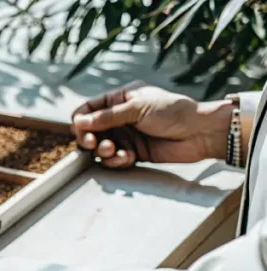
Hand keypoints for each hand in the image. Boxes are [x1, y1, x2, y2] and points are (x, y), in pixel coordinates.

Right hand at [72, 81, 231, 167]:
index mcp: (120, 99)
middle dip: (88, 138)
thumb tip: (79, 122)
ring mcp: (126, 136)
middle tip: (92, 143)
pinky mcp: (133, 153)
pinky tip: (128, 158)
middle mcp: (119, 118)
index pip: (88, 109)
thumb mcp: (137, 108)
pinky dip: (116, 161)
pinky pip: (114, 160)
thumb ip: (107, 116)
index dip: (80, 120)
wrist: (200, 132)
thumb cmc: (172, 112)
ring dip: (103, 151)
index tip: (80, 129)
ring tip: (114, 151)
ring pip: (100, 147)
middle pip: (89, 131)